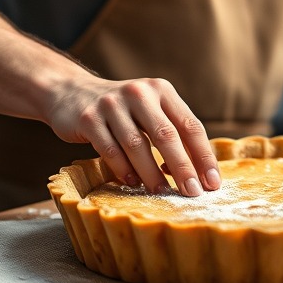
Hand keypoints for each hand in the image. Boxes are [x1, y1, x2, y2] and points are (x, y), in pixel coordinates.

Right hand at [45, 76, 221, 196]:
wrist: (70, 93)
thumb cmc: (121, 111)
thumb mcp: (148, 110)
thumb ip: (170, 132)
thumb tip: (195, 173)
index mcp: (161, 90)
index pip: (189, 125)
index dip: (203, 155)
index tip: (212, 182)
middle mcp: (139, 92)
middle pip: (166, 135)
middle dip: (183, 167)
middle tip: (193, 193)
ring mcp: (112, 104)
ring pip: (137, 144)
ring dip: (151, 174)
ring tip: (163, 193)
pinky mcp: (89, 118)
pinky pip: (110, 149)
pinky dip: (123, 169)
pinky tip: (132, 183)